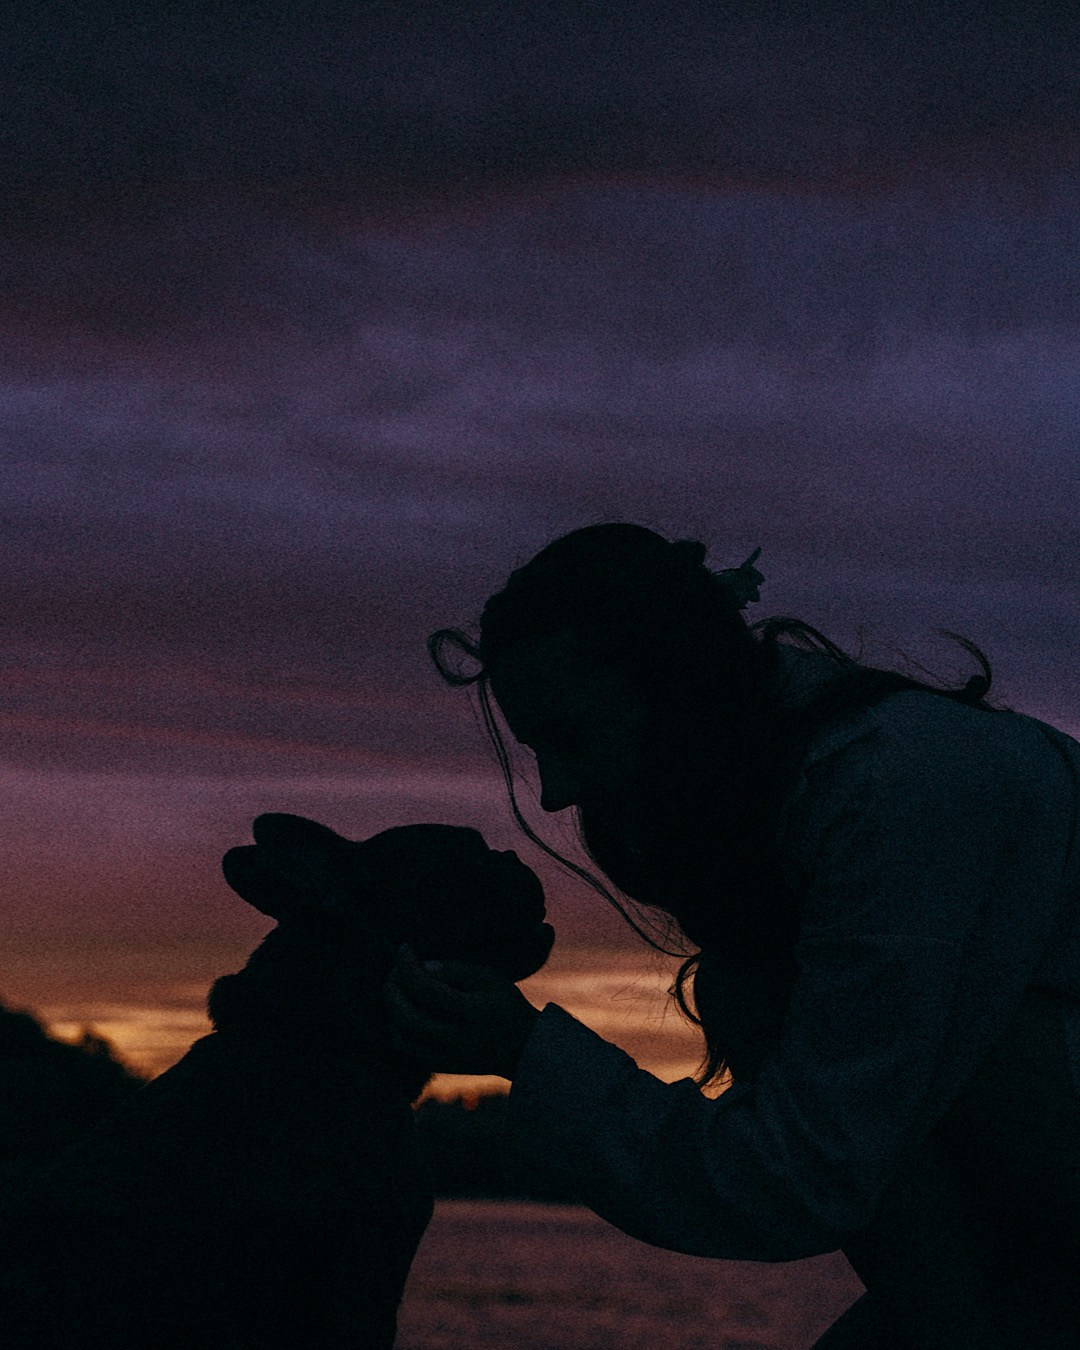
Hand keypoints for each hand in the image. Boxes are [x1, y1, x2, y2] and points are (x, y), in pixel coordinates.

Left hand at [385, 944, 541, 1078]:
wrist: (523, 1048)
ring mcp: (447, 1057)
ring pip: (402, 1037)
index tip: (405, 948)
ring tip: (400, 988)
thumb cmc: (507, 1006)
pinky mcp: (442, 1066)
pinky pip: (407, 1049)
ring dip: (393, 1010)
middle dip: (393, 989)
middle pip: (407, 1017)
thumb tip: (422, 966)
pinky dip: (398, 1028)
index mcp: (471, 1013)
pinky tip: (406, 1010)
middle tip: (395, 969)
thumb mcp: (490, 979)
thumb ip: (457, 971)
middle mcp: (456, 1039)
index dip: (408, 966)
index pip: (426, 989)